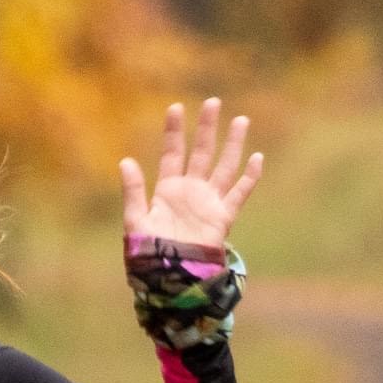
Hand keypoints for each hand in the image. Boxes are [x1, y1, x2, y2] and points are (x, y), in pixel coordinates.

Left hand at [120, 98, 262, 249]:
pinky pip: (239, 193)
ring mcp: (208, 203)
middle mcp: (190, 192)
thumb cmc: (149, 256)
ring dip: (232, 145)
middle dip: (206, 128)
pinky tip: (257, 158)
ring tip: (240, 121)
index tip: (175, 107)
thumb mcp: (136, 222)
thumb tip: (125, 161)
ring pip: (223, 167)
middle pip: (201, 153)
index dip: (174, 132)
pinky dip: (249, 177)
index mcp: (167, 191)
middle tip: (213, 102)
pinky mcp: (222, 217)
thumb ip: (133, 192)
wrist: (170, 280)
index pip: (172, 154)